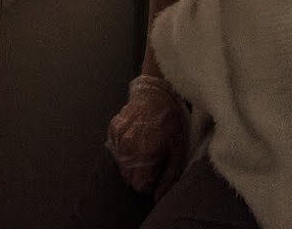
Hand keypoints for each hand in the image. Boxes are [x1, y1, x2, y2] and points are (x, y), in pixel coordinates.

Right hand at [106, 74, 188, 195]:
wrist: (157, 93)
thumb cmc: (171, 121)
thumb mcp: (178, 151)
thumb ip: (169, 177)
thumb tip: (158, 198)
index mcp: (143, 153)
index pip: (139, 185)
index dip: (150, 183)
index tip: (158, 173)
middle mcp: (126, 146)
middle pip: (128, 177)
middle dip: (141, 174)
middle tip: (155, 160)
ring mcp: (117, 137)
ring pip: (121, 164)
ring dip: (132, 162)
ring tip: (146, 147)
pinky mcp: (113, 128)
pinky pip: (116, 149)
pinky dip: (125, 149)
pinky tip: (138, 138)